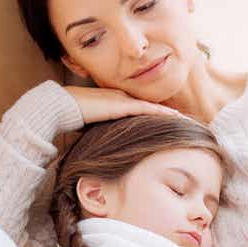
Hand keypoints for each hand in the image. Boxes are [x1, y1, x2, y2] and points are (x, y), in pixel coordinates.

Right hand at [64, 85, 184, 124]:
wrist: (60, 105)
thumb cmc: (71, 117)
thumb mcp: (90, 124)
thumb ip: (101, 131)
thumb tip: (103, 148)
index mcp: (115, 102)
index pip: (141, 108)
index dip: (157, 114)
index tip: (171, 121)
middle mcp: (122, 97)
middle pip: (151, 106)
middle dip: (169, 114)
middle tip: (186, 120)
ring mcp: (123, 99)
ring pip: (153, 107)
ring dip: (170, 114)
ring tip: (186, 120)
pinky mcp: (122, 104)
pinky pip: (147, 109)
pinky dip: (162, 113)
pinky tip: (175, 118)